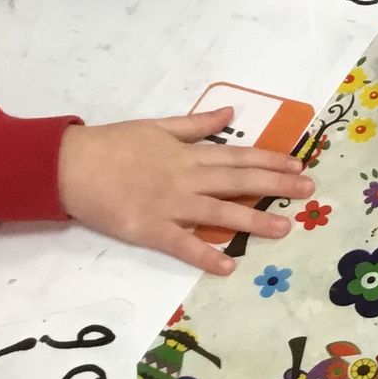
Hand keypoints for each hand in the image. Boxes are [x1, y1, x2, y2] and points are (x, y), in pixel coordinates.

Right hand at [58, 108, 312, 275]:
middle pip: (239, 182)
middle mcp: (187, 178)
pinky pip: (182, 244)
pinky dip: (206, 254)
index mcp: (189, 154)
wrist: (69, 166)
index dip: (270, 161)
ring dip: (253, 221)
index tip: (298, 166)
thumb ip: (197, 124)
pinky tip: (229, 265)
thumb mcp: (159, 126)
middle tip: (308, 192)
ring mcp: (170, 205)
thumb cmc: (113, 144)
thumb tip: (230, 113)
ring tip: (284, 228)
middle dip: (276, 186)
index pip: (239, 157)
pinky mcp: (149, 229)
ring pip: (219, 213)